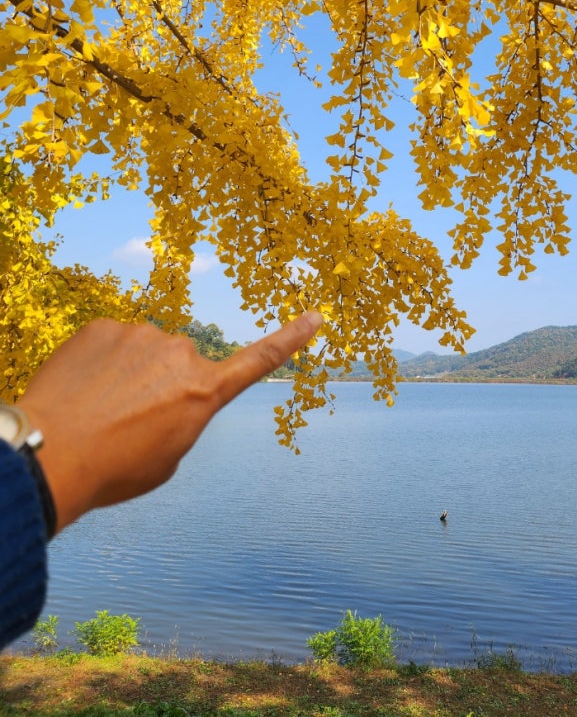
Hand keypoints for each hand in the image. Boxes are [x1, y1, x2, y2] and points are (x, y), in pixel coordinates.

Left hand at [19, 312, 322, 532]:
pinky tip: (82, 390)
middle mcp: (181, 354)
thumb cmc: (113, 470)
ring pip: (143, 351)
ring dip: (128, 373)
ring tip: (99, 409)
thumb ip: (183, 420)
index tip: (316, 316)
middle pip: (179, 364)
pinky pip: (111, 341)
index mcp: (204, 392)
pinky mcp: (105, 326)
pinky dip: (100, 362)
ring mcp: (142, 336)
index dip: (291, 338)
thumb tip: (169, 395)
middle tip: (127, 420)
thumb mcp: (166, 460)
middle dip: (162, 384)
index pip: (259, 359)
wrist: (50, 453)